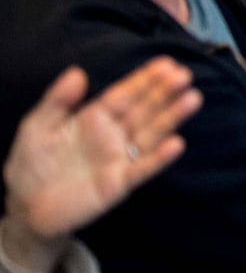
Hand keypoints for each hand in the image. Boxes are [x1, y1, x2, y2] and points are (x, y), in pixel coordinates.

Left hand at [3, 59, 199, 272]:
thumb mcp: (36, 127)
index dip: (145, 79)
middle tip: (185, 75)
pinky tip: (176, 144)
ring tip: (192, 99)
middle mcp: (114, 134)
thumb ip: (56, 101)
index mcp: (96, 117)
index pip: (125, 94)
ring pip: (151, 134)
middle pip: (144, 110)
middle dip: (164, 93)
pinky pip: (142, 169)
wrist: (25, 208)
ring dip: (171, 117)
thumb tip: (77, 72)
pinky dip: (159, 158)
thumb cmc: (30, 165)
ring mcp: (119, 158)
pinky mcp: (118, 184)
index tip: (167, 63)